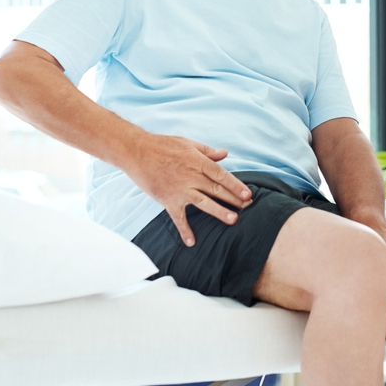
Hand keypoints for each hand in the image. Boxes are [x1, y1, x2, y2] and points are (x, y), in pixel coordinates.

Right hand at [124, 132, 252, 246]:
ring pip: (203, 202)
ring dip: (219, 212)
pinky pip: (178, 218)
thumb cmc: (163, 145)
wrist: (137, 152)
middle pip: (216, 189)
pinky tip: (191, 242)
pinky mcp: (167, 199)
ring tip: (233, 220)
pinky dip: (184, 230)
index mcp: (197, 162)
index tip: (248, 194)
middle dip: (233, 199)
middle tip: (248, 207)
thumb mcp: (187, 143)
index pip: (221, 175)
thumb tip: (225, 154)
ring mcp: (179, 190)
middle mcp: (191, 177)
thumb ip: (207, 151)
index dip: (236, 185)